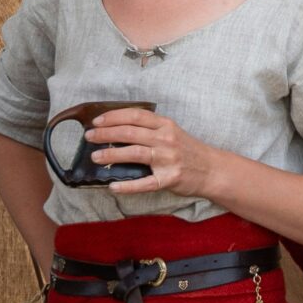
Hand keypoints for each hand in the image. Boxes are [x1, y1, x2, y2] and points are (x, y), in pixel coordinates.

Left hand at [85, 107, 225, 199]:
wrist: (212, 170)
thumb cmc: (188, 151)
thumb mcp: (172, 132)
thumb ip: (150, 129)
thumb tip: (118, 130)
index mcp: (165, 125)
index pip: (135, 115)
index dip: (113, 117)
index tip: (97, 121)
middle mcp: (165, 139)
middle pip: (130, 133)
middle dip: (106, 133)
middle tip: (89, 137)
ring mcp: (167, 159)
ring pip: (134, 153)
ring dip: (111, 154)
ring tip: (95, 156)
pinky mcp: (169, 178)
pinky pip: (144, 183)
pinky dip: (127, 186)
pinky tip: (113, 186)